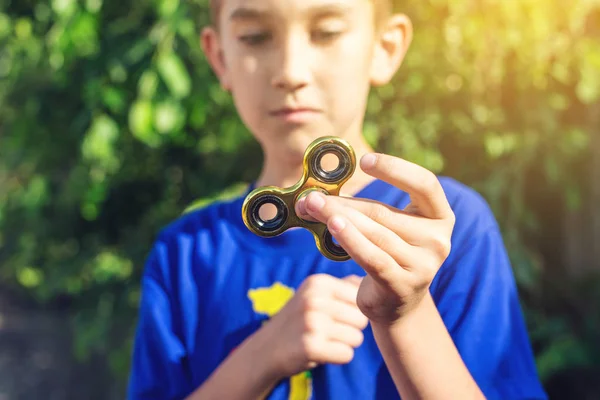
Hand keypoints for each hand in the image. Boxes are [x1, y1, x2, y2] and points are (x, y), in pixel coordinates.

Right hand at [259, 274, 368, 378]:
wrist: (268, 347)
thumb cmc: (301, 319)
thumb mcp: (315, 294)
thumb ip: (344, 285)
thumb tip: (371, 277)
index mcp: (318, 282)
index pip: (361, 298)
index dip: (354, 311)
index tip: (335, 315)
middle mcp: (314, 299)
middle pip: (361, 319)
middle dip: (350, 329)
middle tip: (328, 330)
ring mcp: (311, 322)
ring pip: (357, 338)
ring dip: (344, 344)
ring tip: (324, 340)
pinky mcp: (310, 347)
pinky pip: (346, 354)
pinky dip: (338, 357)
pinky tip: (322, 352)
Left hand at [295, 153, 455, 323]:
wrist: (397, 305)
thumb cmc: (386, 255)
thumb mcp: (384, 227)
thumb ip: (360, 208)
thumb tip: (312, 196)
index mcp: (440, 216)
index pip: (425, 184)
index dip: (396, 169)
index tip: (364, 161)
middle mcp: (438, 240)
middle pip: (384, 212)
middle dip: (343, 203)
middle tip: (313, 196)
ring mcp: (424, 265)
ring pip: (374, 233)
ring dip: (338, 218)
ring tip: (312, 208)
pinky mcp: (403, 285)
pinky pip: (371, 257)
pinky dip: (350, 240)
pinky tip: (332, 226)